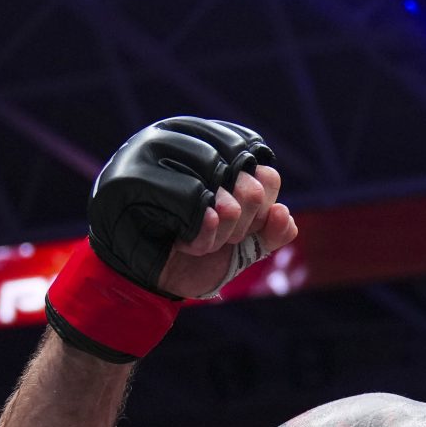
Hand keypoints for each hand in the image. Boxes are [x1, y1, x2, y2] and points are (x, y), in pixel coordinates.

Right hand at [154, 163, 296, 298]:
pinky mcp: (144, 181)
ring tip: (194, 238)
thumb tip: (282, 213)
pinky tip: (182, 242)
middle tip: (215, 234)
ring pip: (229, 205)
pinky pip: (197, 213)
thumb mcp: (245, 247)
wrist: (151, 277)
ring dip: (218, 237)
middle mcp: (200, 149)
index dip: (261, 213)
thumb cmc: (198, 256)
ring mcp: (170, 161)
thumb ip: (272, 232)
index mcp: (229, 158)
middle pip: (253, 188)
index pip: (268, 177)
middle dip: (240, 228)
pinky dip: (199, 239)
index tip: (240, 230)